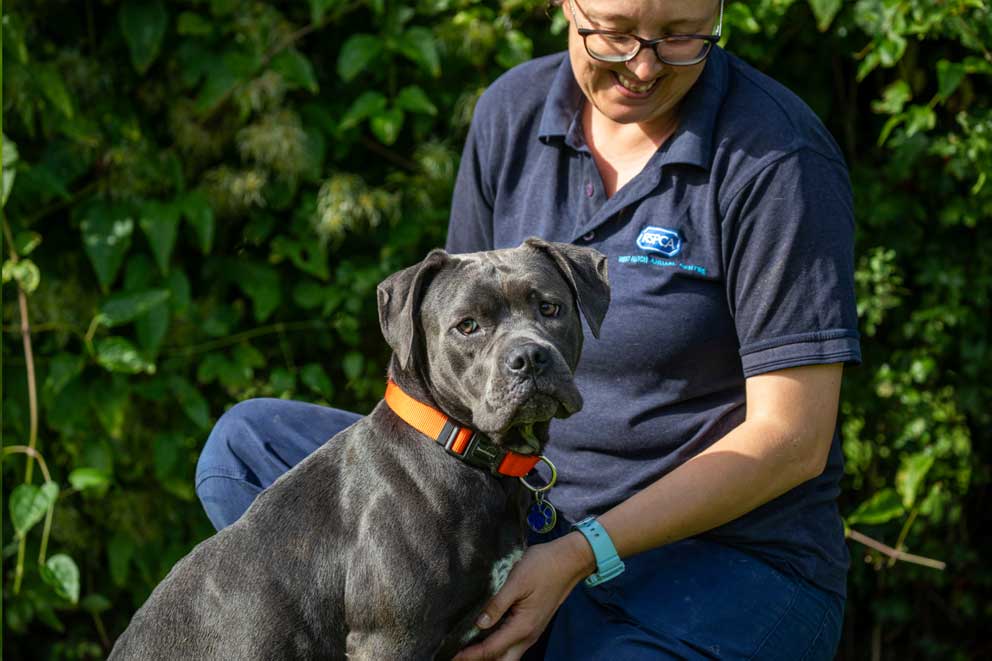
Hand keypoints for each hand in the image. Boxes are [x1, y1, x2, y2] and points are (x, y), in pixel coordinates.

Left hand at [453, 532, 594, 660]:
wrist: (569, 560)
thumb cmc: (543, 566)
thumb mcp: (517, 581)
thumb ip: (497, 604)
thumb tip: (480, 624)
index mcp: (523, 626)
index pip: (492, 649)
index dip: (471, 655)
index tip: (453, 656)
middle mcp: (528, 635)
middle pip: (502, 660)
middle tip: (459, 657)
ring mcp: (532, 631)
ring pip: (509, 655)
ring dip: (490, 656)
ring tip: (469, 650)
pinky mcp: (533, 624)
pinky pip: (513, 645)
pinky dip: (498, 648)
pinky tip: (487, 638)